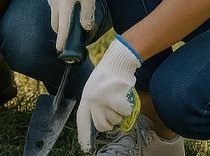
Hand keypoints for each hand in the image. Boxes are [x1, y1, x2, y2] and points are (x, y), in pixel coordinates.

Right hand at [48, 0, 96, 51]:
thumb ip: (87, 13)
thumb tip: (84, 28)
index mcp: (64, 1)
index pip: (63, 25)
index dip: (62, 38)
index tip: (60, 49)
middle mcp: (54, 1)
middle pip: (56, 24)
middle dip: (61, 33)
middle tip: (71, 41)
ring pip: (55, 17)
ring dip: (62, 23)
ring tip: (75, 24)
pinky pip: (55, 9)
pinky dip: (61, 14)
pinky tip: (71, 10)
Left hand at [76, 37, 140, 151]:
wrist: (117, 62)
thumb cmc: (108, 76)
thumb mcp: (95, 88)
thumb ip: (95, 104)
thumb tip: (102, 124)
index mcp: (85, 97)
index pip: (82, 120)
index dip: (83, 134)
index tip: (84, 147)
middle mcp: (91, 100)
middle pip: (102, 125)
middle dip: (110, 122)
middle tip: (113, 110)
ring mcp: (102, 100)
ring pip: (115, 120)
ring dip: (119, 112)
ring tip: (117, 97)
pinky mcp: (114, 99)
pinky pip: (125, 113)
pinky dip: (128, 106)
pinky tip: (123, 95)